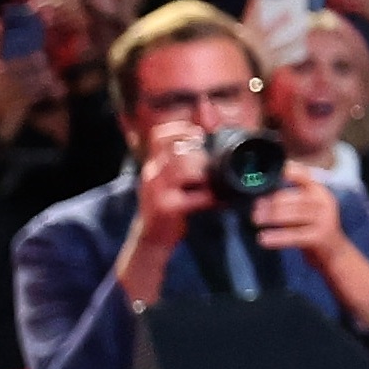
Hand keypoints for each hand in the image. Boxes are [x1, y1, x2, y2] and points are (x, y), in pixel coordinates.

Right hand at [131, 124, 217, 249]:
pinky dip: (210, 197)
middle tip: (209, 170)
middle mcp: (151, 174)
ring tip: (211, 185)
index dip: (181, 129)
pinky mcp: (166, 208)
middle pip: (180, 151)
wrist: (152, 239)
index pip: (160, 136)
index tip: (198, 134)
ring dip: (206, 176)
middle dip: (201, 157)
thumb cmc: (168, 205)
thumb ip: (185, 160)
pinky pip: (195, 197)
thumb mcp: (170, 179)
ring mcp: (157, 191)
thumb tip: (210, 134)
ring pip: (187, 171)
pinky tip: (216, 200)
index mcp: (154, 164)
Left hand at [250, 168, 349, 271]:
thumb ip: (291, 201)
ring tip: (256, 219)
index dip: (290, 172)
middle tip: (255, 208)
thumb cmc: (313, 228)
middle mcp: (324, 202)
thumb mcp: (307, 210)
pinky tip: (263, 238)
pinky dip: (278, 237)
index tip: (272, 172)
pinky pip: (295, 235)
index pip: (304, 176)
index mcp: (319, 192)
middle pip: (296, 198)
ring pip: (295, 215)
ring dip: (272, 217)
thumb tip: (260, 197)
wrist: (334, 253)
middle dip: (273, 202)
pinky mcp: (320, 237)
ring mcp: (325, 220)